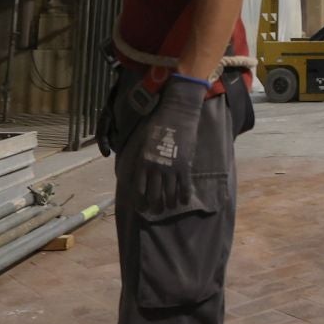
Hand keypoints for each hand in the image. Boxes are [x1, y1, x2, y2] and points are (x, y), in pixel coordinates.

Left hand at [135, 77, 205, 213]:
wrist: (177, 113)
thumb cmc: (158, 124)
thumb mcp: (143, 141)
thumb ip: (142, 158)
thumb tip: (139, 171)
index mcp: (143, 162)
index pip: (138, 189)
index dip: (140, 202)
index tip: (142, 207)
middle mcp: (155, 168)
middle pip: (154, 196)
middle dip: (155, 207)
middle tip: (157, 211)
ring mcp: (171, 168)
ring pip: (169, 195)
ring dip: (169, 204)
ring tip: (170, 207)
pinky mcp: (185, 166)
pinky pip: (184, 187)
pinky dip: (184, 196)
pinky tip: (184, 201)